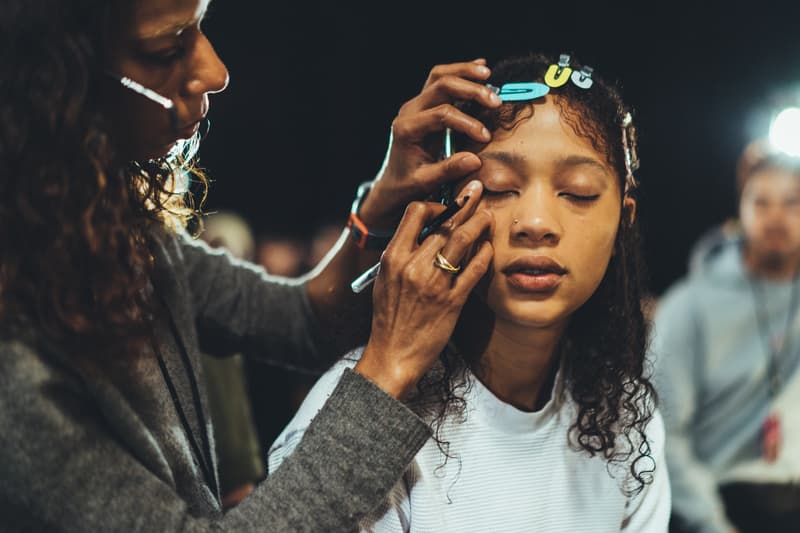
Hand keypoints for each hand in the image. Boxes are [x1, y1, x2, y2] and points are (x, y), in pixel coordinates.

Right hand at [354, 180, 493, 398]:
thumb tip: (422, 233)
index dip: (435, 204)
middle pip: (445, 222)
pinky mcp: (452, 301)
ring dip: (480, 222)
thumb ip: (401, 255)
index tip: (446, 206)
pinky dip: (485, 253)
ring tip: (489, 214)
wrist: (392, 355)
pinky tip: (489, 247)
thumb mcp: (385, 281)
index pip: (415, 212)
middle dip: (465, 203)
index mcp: (393, 257)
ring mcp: (434, 283)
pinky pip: (475, 269)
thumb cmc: (389, 318)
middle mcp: (413, 266)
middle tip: (477, 190)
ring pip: (463, 240)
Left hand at [358, 59, 501, 227]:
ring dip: (464, 72)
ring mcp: (415, 105)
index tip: (486, 137)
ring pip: (439, 76)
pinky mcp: (423, 104)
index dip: (467, 123)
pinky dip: (460, 73)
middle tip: (495, 101)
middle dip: (470, 90)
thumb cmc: (407, 183)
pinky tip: (479, 68)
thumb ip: (449, 170)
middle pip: (441, 86)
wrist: (393, 181)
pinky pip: (440, 81)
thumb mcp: (426, 181)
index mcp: (407, 129)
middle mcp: (409, 111)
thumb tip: (475, 160)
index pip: (441, 114)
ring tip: (488, 74)